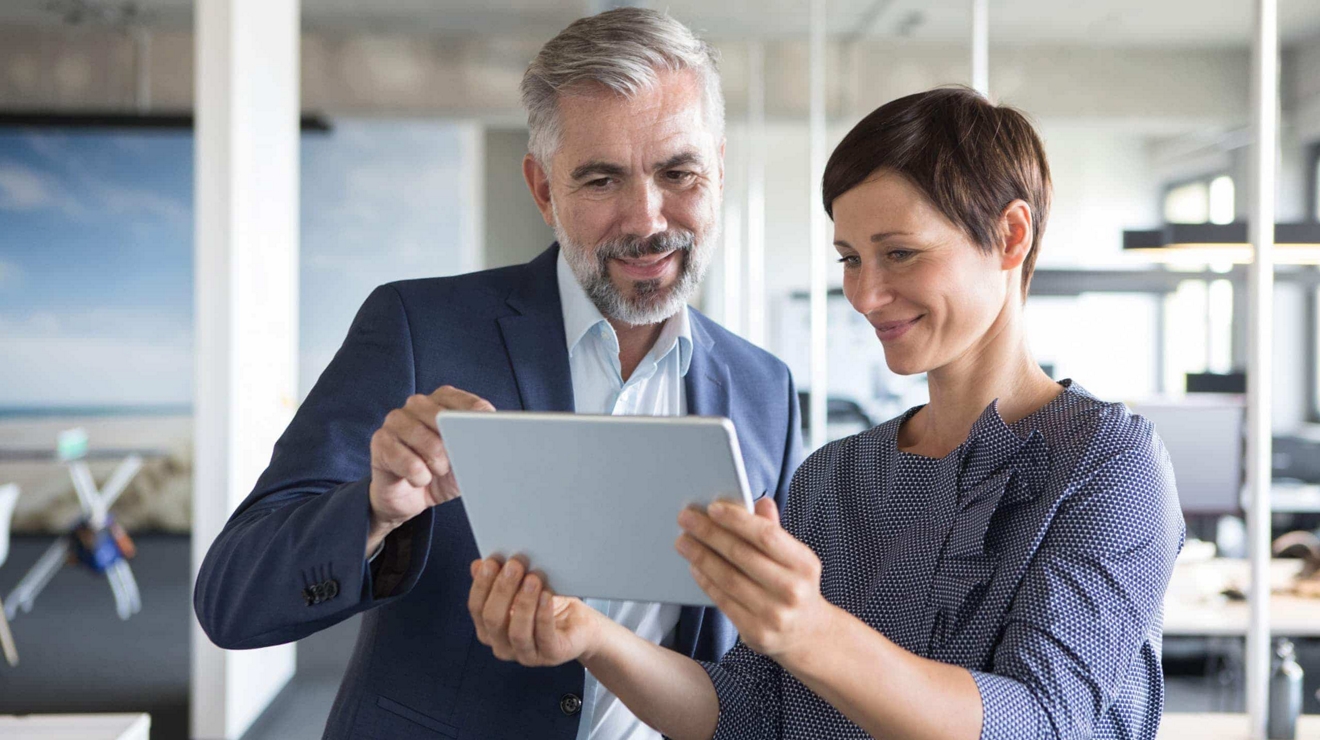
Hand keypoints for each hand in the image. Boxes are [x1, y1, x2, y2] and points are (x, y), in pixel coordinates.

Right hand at [366, 385, 493, 553]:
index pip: (473, 406)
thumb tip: (498, 442)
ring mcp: (396, 419)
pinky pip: (407, 461)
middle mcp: (419, 403)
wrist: (409, 498)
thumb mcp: (467, 460)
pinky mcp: (380, 440)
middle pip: (449, 422)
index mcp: (445, 400)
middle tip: (452, 465)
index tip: (489, 444)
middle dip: (456, 450)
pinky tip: (416, 479)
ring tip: (435, 472)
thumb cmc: (441, 473)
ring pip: (428, 441)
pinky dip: (418, 477)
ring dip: (437, 465)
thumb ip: (480, 445)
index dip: (483, 429)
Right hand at [467, 557, 602, 666]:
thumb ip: (499, 579)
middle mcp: (503, 646)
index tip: (491, 562)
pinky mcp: (551, 655)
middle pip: (493, 620)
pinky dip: (543, 615)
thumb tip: (478, 565)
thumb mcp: (521, 589)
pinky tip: (546, 596)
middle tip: (514, 566)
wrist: (579, 625)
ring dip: (524, 603)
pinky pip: (544, 637)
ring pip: (517, 632)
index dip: (481, 585)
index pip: (477, 608)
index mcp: (490, 629)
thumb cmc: (548, 605)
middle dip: (502, 590)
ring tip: (533, 579)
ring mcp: (526, 655)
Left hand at [676, 498, 836, 662]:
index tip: (712, 508)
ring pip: (728, 578)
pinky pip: (723, 600)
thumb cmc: (794, 586)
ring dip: (701, 556)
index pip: (766, 535)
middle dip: (709, 533)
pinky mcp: (756, 632)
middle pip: (741, 555)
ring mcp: (774, 614)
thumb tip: (760, 502)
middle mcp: (792, 590)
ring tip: (683, 541)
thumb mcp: (794, 558)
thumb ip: (775, 531)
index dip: (737, 519)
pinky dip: (706, 580)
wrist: (807, 633)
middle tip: (686, 519)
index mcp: (805, 564)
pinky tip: (695, 566)